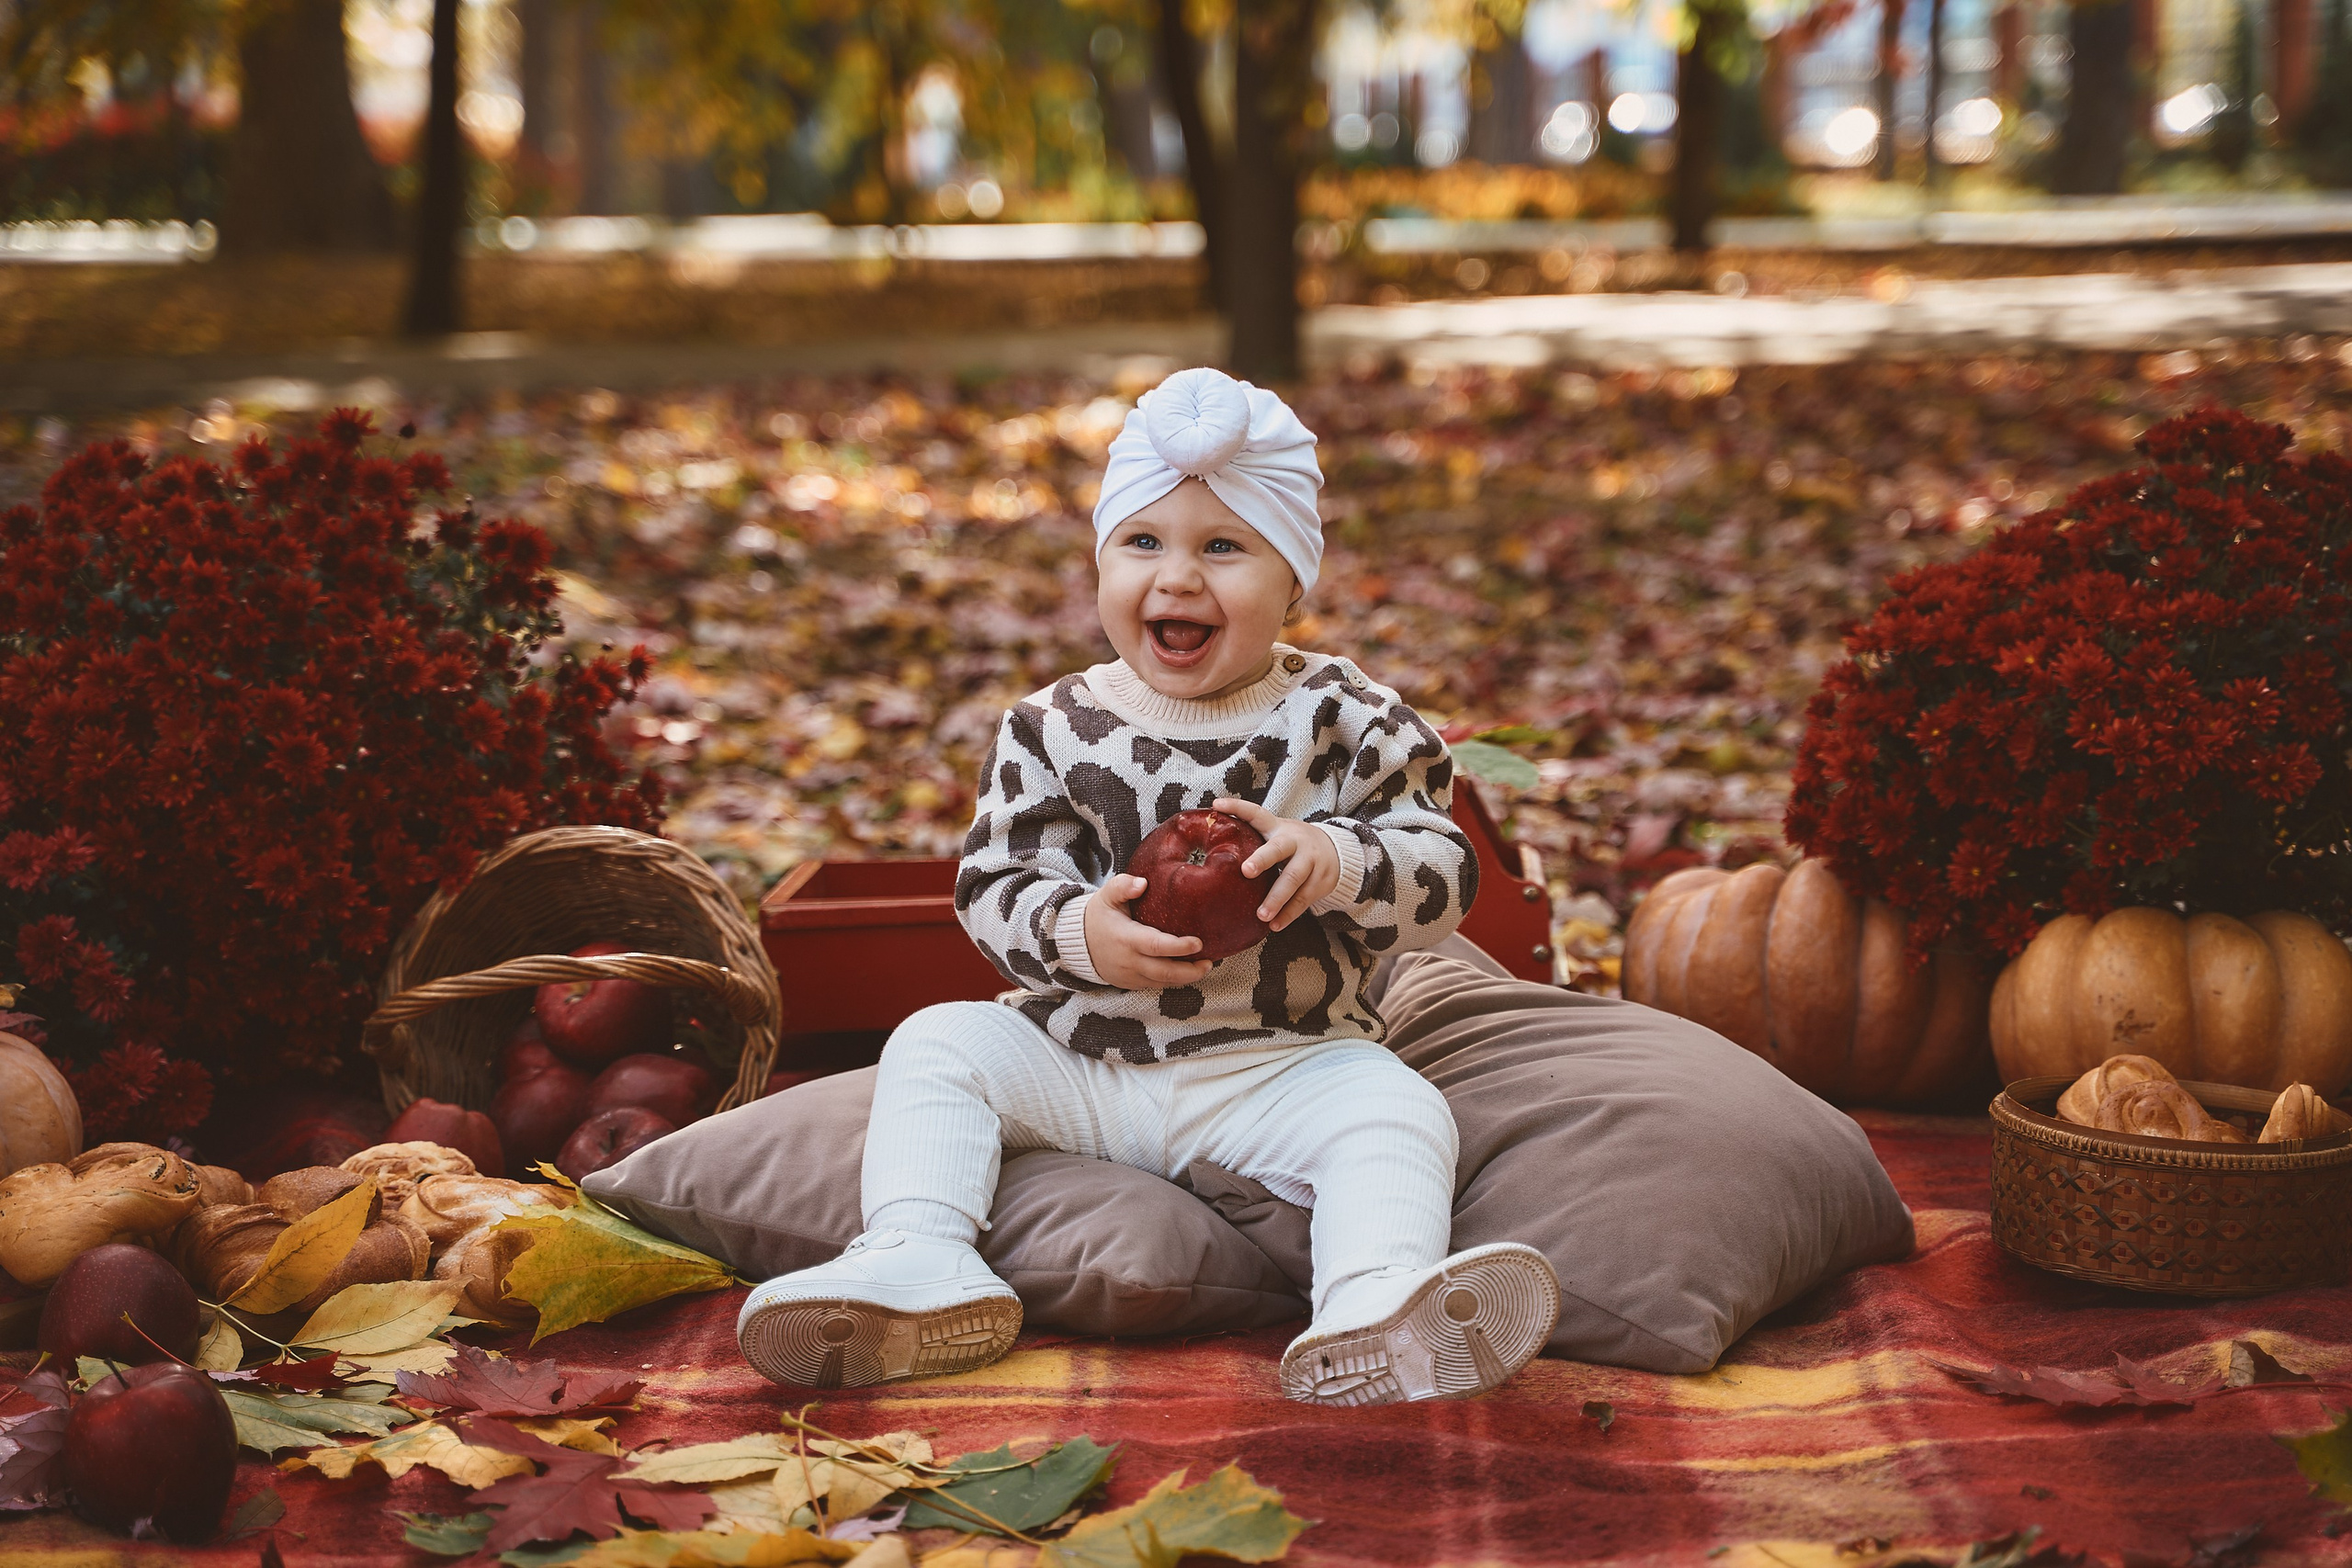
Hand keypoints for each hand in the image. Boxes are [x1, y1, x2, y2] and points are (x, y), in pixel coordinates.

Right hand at [1082, 875, 1214, 988]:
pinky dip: (1173, 981)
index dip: (1179, 947)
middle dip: (1190, 971)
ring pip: (1162, 983)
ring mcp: (1130, 976)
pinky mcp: (1131, 984)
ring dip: (1185, 978)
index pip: (1156, 946)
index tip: (1199, 942)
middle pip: (1164, 972)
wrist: (1077, 944)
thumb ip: (1122, 885)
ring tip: (1205, 967)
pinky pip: (1156, 986)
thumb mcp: (1106, 895)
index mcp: (1125, 938)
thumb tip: (1142, 883)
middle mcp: (1129, 961)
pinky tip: (1188, 971)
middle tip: (1209, 963)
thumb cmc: (1098, 916)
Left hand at [1213, 797, 1338, 931]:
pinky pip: (1303, 899)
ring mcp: (1310, 860)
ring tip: (1262, 914)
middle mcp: (1295, 841)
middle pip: (1279, 849)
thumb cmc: (1292, 846)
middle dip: (1263, 859)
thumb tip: (1211, 840)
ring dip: (1277, 897)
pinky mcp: (1320, 881)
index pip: (1256, 814)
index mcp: (1278, 828)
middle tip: (1246, 871)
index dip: (1237, 807)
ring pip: (1293, 878)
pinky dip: (1289, 914)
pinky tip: (1275, 925)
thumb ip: (1253, 838)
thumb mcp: (1277, 835)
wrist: (1336, 852)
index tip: (1217, 805)